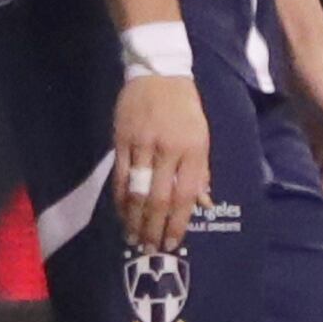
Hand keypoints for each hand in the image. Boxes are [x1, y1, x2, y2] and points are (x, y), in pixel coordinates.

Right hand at [113, 73, 210, 256]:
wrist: (158, 73)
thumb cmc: (185, 107)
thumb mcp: (202, 136)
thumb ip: (200, 171)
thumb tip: (203, 203)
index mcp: (193, 150)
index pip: (184, 195)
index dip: (177, 222)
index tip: (172, 242)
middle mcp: (168, 150)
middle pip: (158, 198)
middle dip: (154, 227)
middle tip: (150, 249)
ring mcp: (142, 145)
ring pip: (136, 191)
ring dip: (134, 218)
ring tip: (134, 237)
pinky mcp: (121, 140)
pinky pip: (119, 176)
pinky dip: (119, 198)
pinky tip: (121, 212)